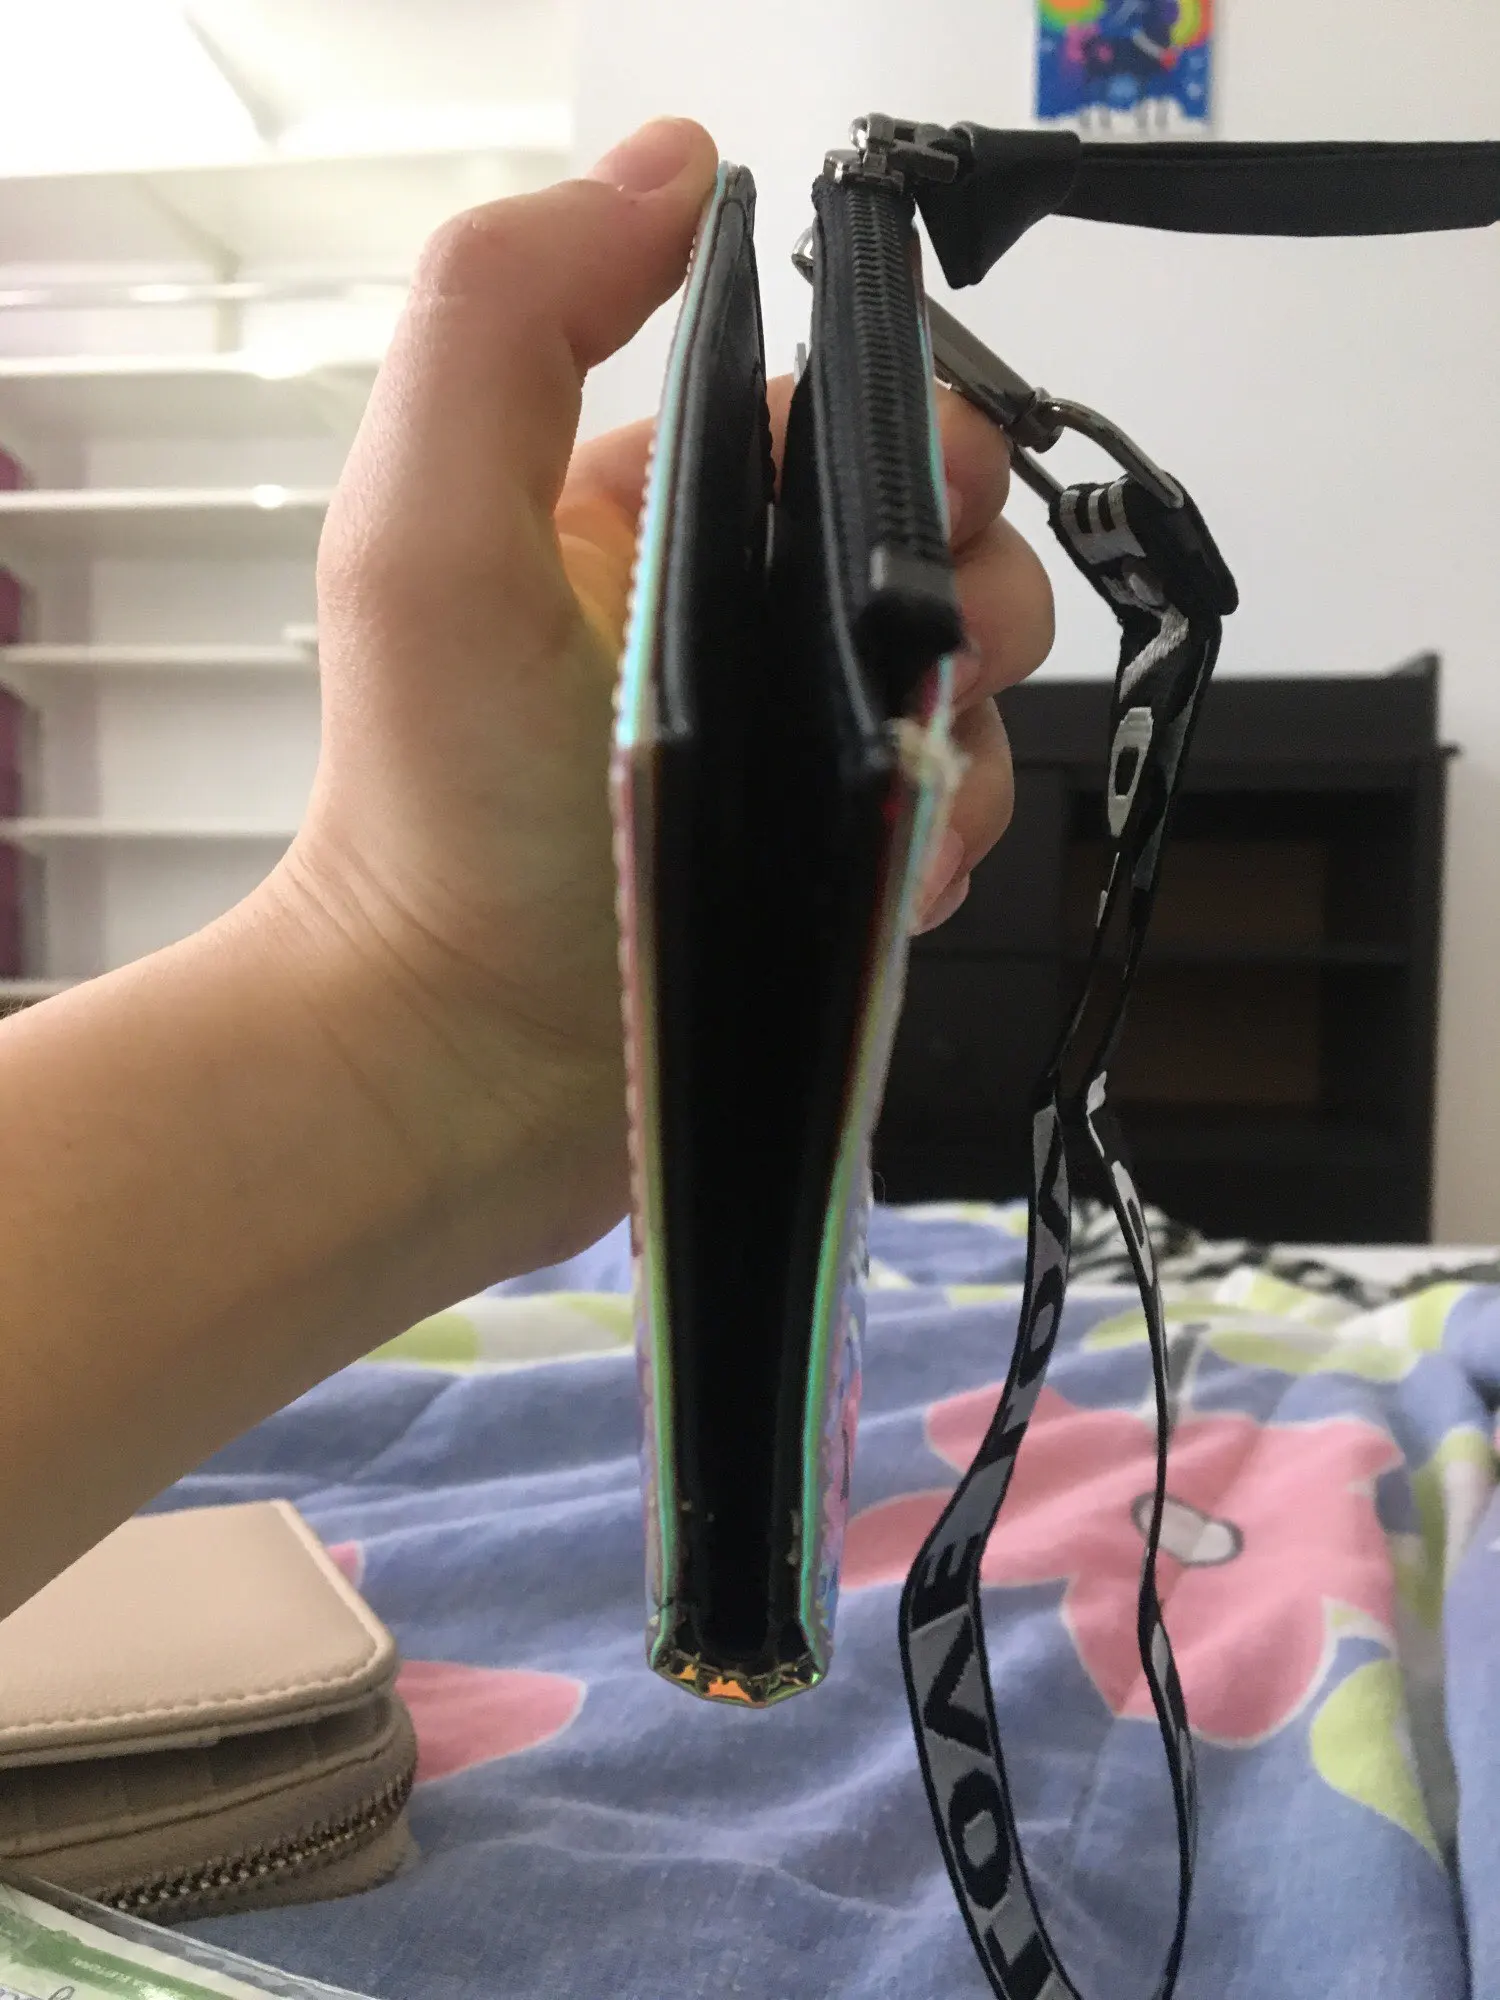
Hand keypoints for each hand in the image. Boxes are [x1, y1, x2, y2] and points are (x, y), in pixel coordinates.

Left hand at [268, 118, 1053, 1277]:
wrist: (466, 1060)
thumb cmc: (441, 803)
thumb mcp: (429, 529)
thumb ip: (513, 316)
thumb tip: (675, 166)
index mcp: (651, 512)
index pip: (839, 420)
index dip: (911, 440)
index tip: (921, 499)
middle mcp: (735, 619)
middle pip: (940, 545)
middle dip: (968, 589)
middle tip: (917, 667)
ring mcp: (797, 750)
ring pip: (972, 685)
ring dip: (969, 728)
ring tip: (887, 804)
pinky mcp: (840, 868)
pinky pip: (961, 814)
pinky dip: (952, 836)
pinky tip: (889, 879)